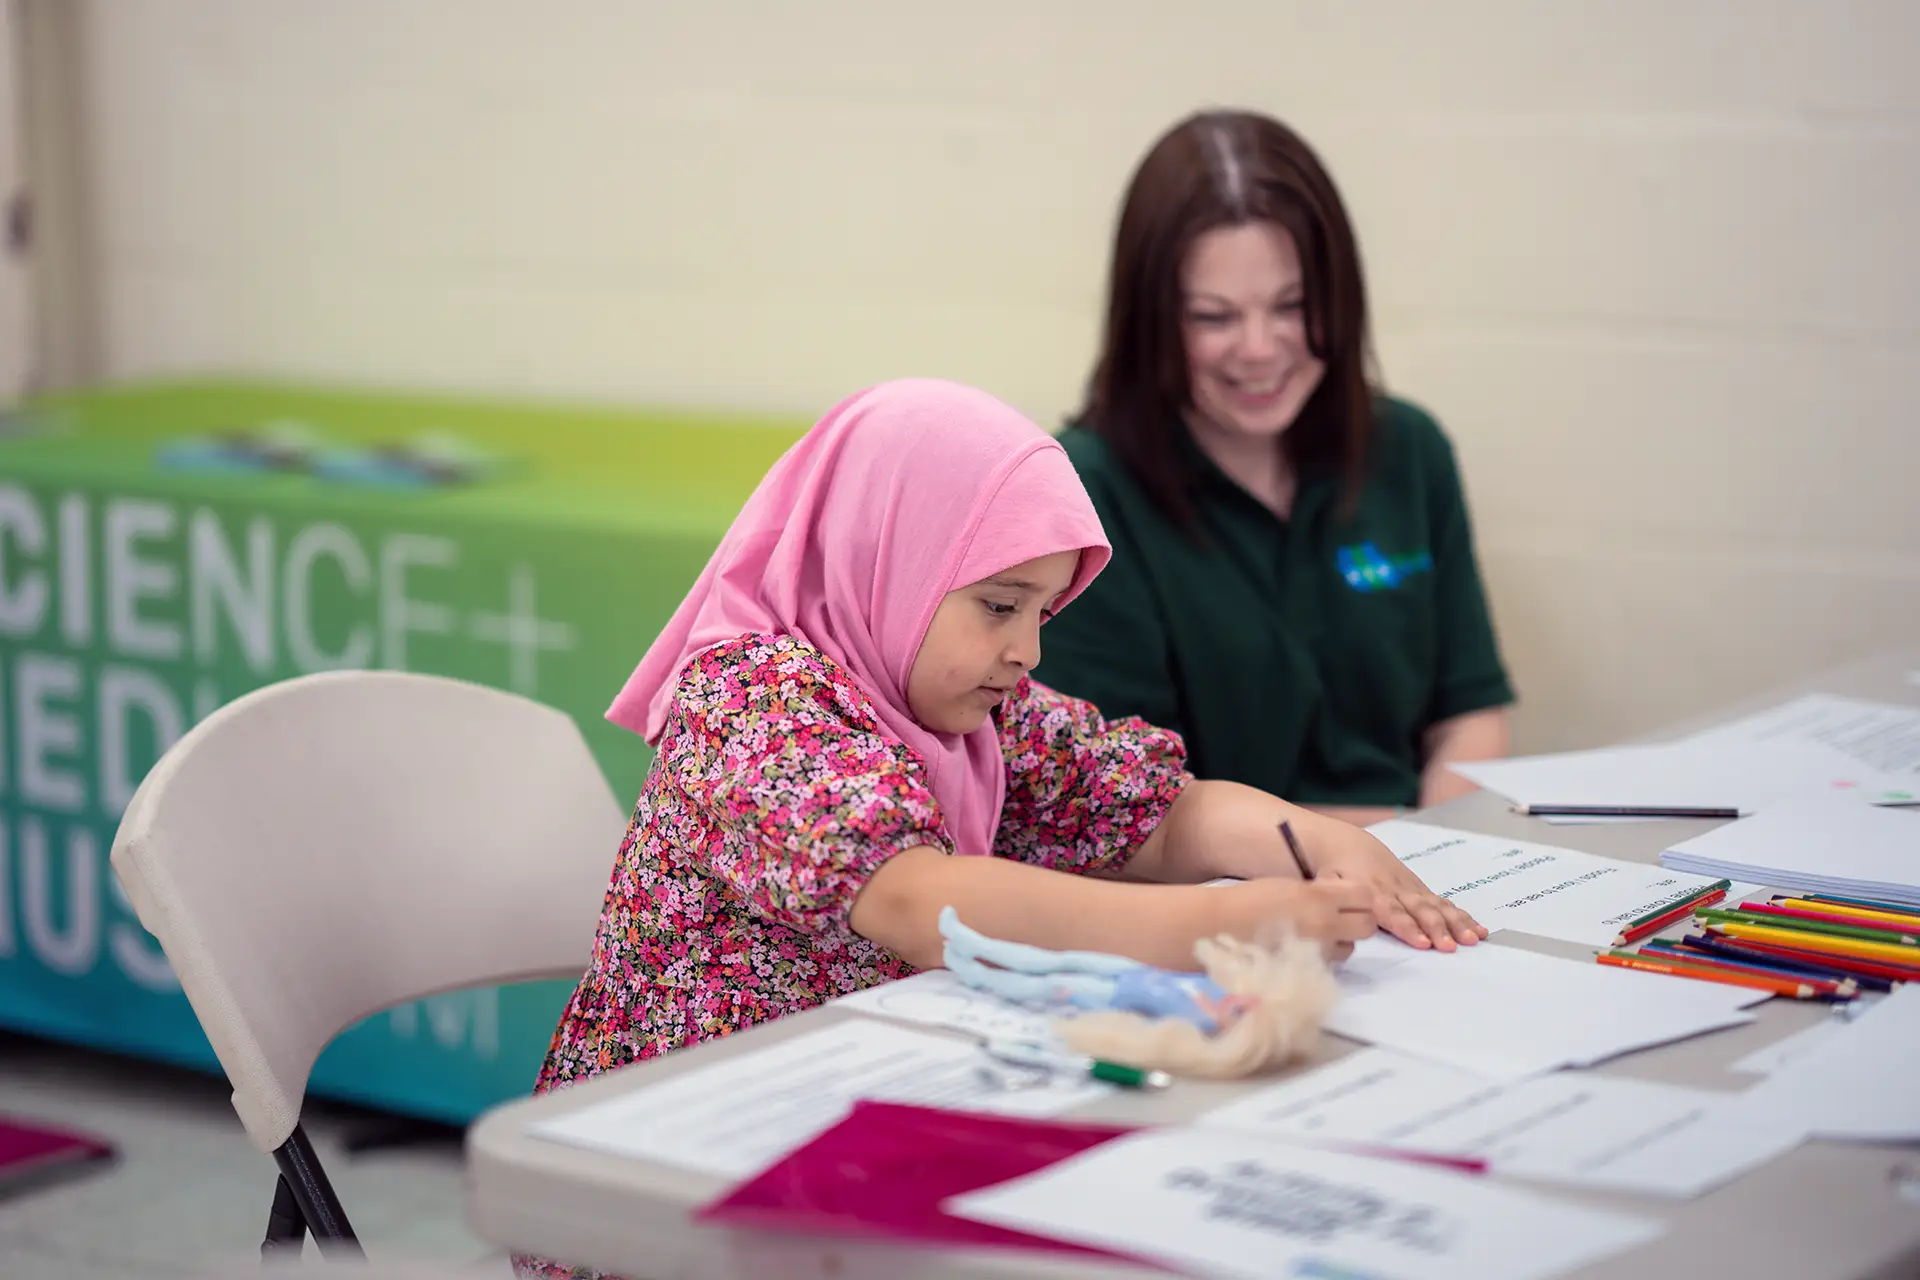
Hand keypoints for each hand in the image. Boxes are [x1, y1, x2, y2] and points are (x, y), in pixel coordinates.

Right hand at [1223, 878, 1376, 961]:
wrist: (1223, 924)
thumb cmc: (1252, 898)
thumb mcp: (1291, 885)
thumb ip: (1320, 893)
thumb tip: (1342, 899)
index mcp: (1320, 896)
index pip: (1366, 897)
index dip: (1359, 898)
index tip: (1348, 898)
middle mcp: (1325, 923)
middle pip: (1368, 926)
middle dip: (1359, 922)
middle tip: (1341, 919)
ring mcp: (1318, 949)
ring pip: (1351, 948)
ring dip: (1342, 942)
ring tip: (1319, 935)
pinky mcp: (1308, 968)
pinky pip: (1330, 963)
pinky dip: (1324, 957)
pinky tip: (1306, 949)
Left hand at [1313, 830, 1487, 951]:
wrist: (1344, 844)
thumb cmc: (1333, 871)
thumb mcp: (1325, 885)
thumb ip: (1333, 903)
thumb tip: (1338, 922)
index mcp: (1372, 892)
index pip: (1392, 913)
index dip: (1408, 928)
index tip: (1423, 943)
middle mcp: (1395, 890)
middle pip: (1419, 910)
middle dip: (1436, 928)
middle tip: (1451, 946)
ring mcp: (1410, 888)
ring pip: (1436, 906)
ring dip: (1456, 923)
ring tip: (1472, 939)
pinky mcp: (1419, 889)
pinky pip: (1443, 902)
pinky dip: (1461, 915)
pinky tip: (1478, 929)